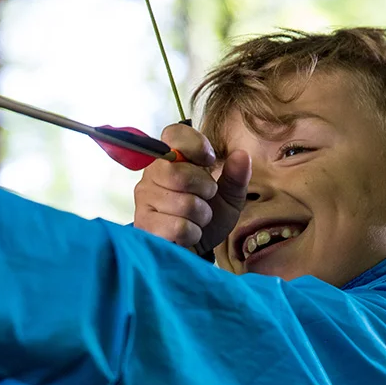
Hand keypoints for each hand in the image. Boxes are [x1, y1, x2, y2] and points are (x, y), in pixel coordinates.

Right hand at [133, 122, 251, 257]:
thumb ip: (236, 176)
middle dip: (204, 189)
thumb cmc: (207, 218)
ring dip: (201, 216)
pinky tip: (187, 235)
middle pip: (179, 173)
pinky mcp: (144, 226)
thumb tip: (241, 155)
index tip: (210, 161)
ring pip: (183, 203)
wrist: (194, 250)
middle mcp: (151, 176)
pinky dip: (192, 234)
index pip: (174, 134)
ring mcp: (144, 201)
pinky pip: (179, 227)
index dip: (195, 145)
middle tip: (205, 199)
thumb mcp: (229, 196)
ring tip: (196, 220)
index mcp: (170, 159)